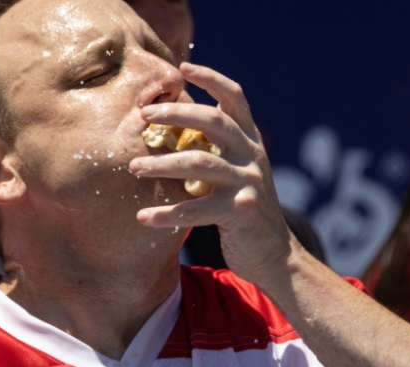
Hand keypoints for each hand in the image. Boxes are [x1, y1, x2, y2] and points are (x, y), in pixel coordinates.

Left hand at [130, 62, 293, 280]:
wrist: (275, 255)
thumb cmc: (243, 209)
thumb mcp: (237, 172)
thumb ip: (217, 150)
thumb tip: (173, 130)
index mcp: (250, 141)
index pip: (235, 97)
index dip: (211, 78)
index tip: (183, 67)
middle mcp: (252, 156)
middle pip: (214, 121)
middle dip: (176, 114)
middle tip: (144, 116)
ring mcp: (248, 182)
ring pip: (199, 162)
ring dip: (162, 163)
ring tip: (134, 167)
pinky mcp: (240, 212)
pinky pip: (195, 210)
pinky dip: (165, 214)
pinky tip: (143, 218)